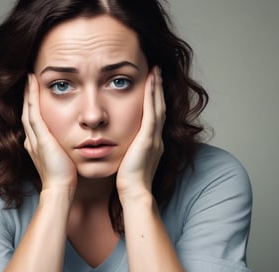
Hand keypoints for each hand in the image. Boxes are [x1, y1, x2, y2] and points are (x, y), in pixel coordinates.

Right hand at [21, 74, 76, 191]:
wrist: (60, 189)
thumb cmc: (65, 177)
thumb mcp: (63, 159)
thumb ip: (64, 149)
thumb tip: (75, 142)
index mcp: (36, 145)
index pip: (33, 120)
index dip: (33, 105)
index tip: (35, 92)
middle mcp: (31, 140)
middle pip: (27, 112)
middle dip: (28, 96)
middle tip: (29, 80)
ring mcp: (34, 138)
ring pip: (28, 109)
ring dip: (28, 93)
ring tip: (30, 78)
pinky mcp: (40, 138)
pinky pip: (34, 112)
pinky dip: (32, 97)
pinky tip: (33, 83)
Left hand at [116, 66, 165, 201]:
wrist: (134, 191)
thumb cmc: (128, 180)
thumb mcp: (129, 160)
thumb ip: (128, 149)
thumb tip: (118, 143)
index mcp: (152, 142)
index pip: (154, 116)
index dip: (154, 99)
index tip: (151, 85)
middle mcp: (156, 137)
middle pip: (159, 107)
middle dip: (158, 89)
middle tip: (157, 72)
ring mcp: (154, 137)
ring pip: (158, 107)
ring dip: (157, 88)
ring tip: (155, 72)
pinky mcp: (149, 138)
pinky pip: (152, 113)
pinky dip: (152, 96)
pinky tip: (150, 83)